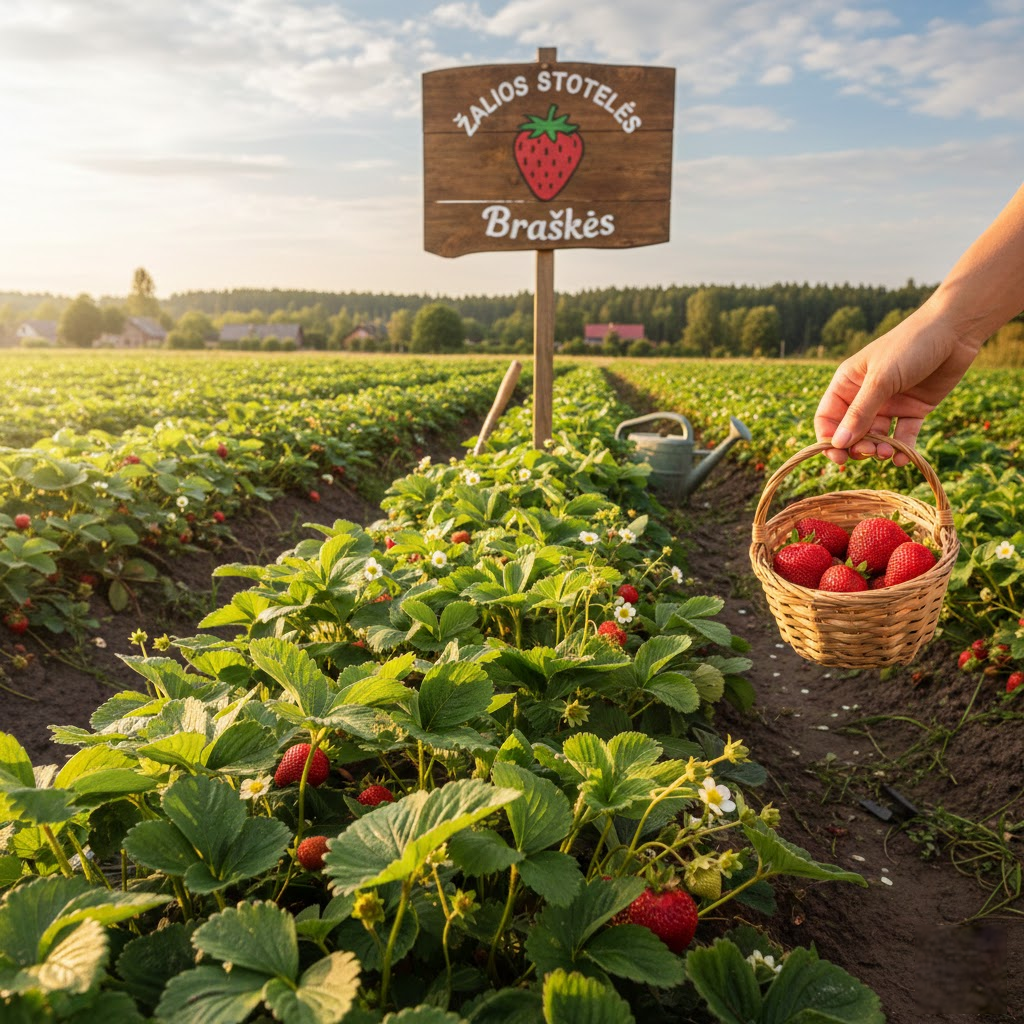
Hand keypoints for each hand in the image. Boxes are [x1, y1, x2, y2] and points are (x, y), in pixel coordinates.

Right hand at [814, 308, 978, 465]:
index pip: (827, 417)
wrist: (954, 331)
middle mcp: (865, 396)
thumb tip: (837, 444)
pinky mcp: (913, 410)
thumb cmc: (910, 346)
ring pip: (876, 437)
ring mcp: (890, 404)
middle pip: (851, 432)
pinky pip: (903, 435)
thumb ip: (860, 413)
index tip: (838, 455)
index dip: (828, 438)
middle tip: (867, 454)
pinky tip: (903, 458)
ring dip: (879, 449)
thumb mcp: (881, 380)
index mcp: (847, 383)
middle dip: (856, 446)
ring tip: (887, 453)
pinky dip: (902, 449)